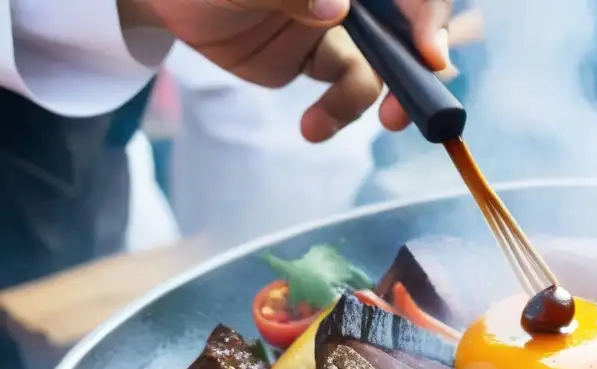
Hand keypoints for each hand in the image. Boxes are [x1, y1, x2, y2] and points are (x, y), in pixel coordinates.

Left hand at [130, 0, 451, 140]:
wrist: (166, 2)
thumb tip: (336, 8)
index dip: (430, 14)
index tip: (430, 55)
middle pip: (410, 29)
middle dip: (415, 70)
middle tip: (403, 112)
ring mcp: (341, 25)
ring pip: (380, 67)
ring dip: (361, 102)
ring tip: (319, 123)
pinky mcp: (322, 58)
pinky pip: (349, 90)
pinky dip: (336, 115)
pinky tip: (311, 127)